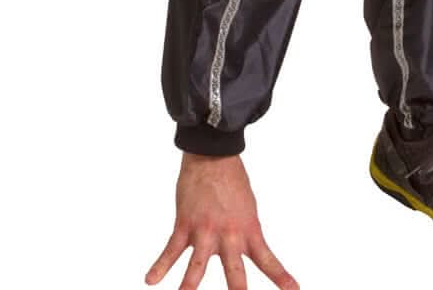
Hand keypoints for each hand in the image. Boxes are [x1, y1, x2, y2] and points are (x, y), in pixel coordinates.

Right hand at [145, 152, 298, 289]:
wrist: (212, 156)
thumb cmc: (232, 181)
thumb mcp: (248, 209)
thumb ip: (244, 233)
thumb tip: (237, 252)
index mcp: (249, 230)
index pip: (268, 260)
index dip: (281, 278)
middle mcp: (229, 235)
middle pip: (234, 272)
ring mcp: (205, 231)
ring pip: (198, 266)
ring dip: (190, 286)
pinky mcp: (185, 225)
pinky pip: (171, 250)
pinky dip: (160, 266)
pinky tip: (151, 279)